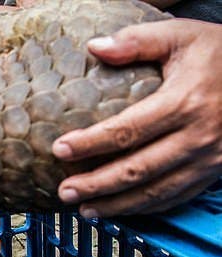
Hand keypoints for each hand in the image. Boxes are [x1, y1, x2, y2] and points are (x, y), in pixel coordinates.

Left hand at [52, 19, 221, 217]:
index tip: (60, 150)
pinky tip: (120, 210)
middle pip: (137, 169)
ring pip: (155, 192)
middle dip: (96, 184)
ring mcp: (207, 160)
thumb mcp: (182, 37)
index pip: (128, 130)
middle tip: (65, 191)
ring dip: (117, 206)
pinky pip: (175, 198)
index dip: (91, 143)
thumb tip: (95, 47)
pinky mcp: (213, 172)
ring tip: (85, 209)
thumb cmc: (220, 55)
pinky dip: (145, 208)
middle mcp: (197, 137)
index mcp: (185, 102)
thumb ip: (138, 41)